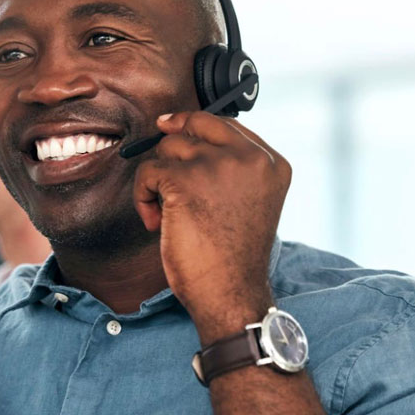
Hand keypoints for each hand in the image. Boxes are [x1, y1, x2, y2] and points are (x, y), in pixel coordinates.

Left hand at [133, 112, 290, 342]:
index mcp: (271, 163)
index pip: (225, 124)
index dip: (194, 125)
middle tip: (161, 169)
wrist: (230, 291)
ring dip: (158, 179)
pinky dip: (143, 197)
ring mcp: (217, 165)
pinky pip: (147, 172)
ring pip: (167, 148)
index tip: (172, 127)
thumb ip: (232, 169)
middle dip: (172, 143)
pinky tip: (156, 222)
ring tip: (166, 213)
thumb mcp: (249, 201)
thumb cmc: (233, 256)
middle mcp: (250, 158)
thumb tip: (184, 137)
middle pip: (195, 124)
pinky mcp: (185, 178)